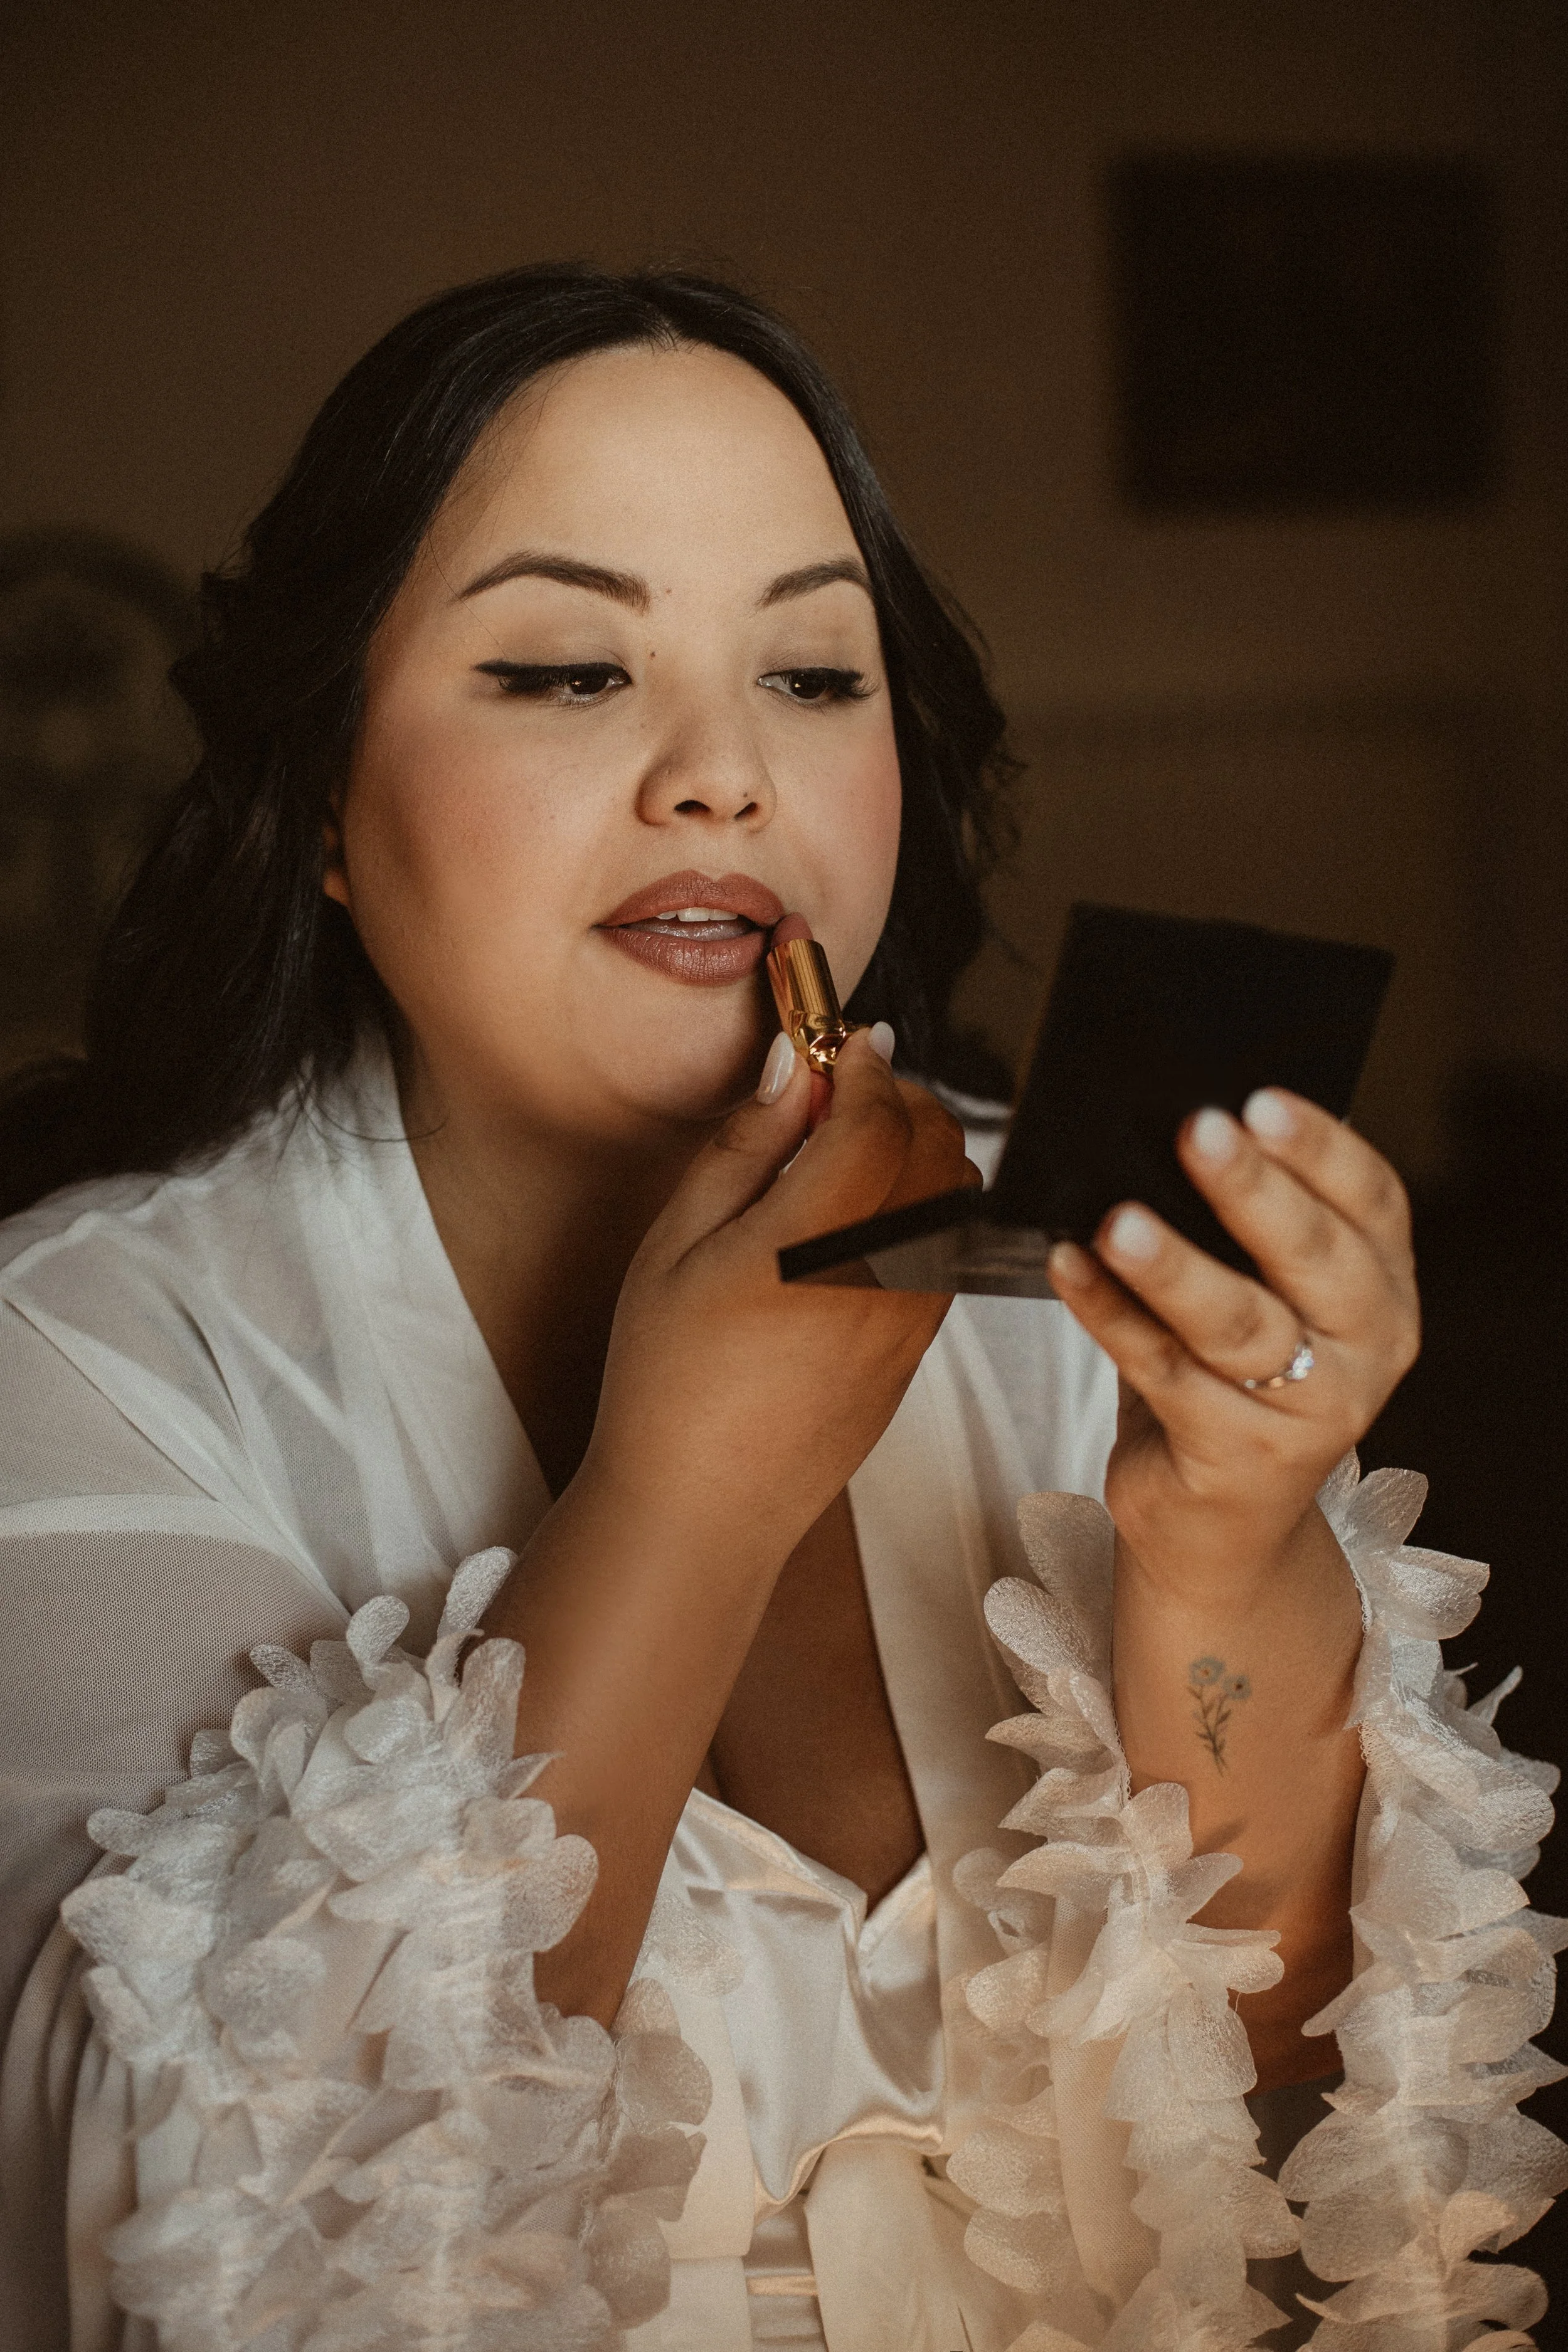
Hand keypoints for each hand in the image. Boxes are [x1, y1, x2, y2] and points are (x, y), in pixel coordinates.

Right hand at [583, 1034, 977, 1572]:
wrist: (703, 1508)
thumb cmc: (665, 1381)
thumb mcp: (673, 1247)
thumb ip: (743, 1148)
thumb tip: (790, 1067)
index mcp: (808, 1248)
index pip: (877, 1118)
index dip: (860, 1063)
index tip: (833, 1041)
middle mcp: (879, 1280)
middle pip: (939, 1143)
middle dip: (898, 1095)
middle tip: (834, 1093)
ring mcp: (910, 1318)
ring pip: (956, 1191)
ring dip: (914, 1147)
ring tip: (840, 1155)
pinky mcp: (918, 1349)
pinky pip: (947, 1244)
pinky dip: (917, 1204)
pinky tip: (851, 1220)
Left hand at [1048, 1090, 1418, 1598]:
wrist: (1218, 1530)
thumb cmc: (1229, 1386)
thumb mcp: (1264, 1303)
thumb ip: (1240, 1231)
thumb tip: (1171, 1131)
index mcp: (1384, 1292)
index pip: (1373, 1201)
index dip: (1320, 1147)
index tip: (1260, 1098)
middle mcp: (1365, 1354)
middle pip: (1314, 1257)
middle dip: (1253, 1188)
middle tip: (1197, 1128)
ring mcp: (1309, 1415)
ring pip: (1238, 1324)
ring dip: (1173, 1265)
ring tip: (1118, 1218)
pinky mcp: (1237, 1460)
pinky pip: (1162, 1371)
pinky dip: (1110, 1314)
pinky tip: (1069, 1267)